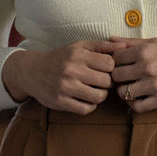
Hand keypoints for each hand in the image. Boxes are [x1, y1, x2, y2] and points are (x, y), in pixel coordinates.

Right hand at [1, 41, 115, 114]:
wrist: (31, 71)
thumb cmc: (60, 58)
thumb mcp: (79, 47)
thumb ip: (102, 46)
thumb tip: (124, 46)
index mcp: (77, 54)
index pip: (110, 64)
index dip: (111, 68)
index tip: (105, 70)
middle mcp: (71, 70)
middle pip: (106, 82)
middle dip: (107, 83)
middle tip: (100, 81)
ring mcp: (65, 87)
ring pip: (98, 97)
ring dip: (100, 95)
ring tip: (94, 90)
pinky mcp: (60, 102)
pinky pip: (86, 109)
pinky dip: (89, 106)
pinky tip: (85, 99)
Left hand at [100, 37, 156, 112]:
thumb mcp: (156, 42)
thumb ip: (131, 42)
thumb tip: (110, 39)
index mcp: (144, 51)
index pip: (114, 59)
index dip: (114, 62)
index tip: (120, 64)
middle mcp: (147, 68)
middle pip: (115, 76)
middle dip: (116, 77)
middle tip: (123, 77)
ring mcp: (154, 85)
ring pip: (123, 93)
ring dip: (123, 91)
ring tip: (130, 86)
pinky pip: (137, 107)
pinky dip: (134, 104)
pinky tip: (139, 97)